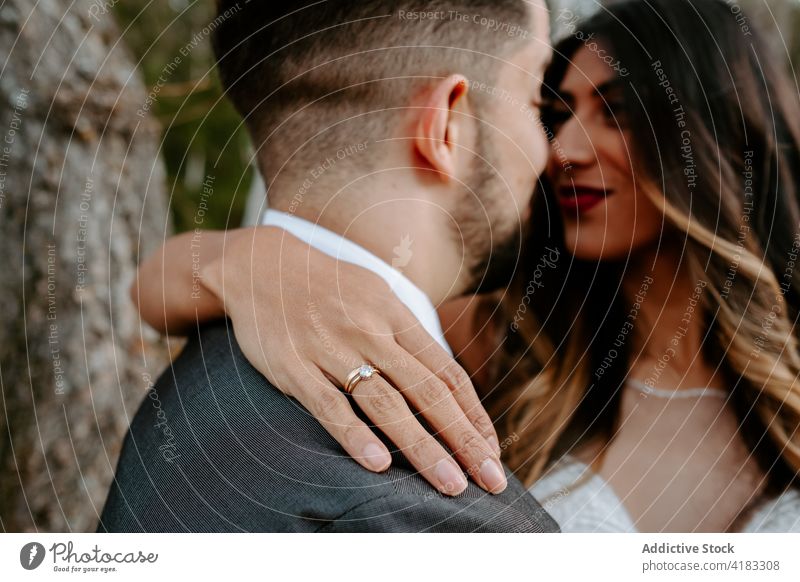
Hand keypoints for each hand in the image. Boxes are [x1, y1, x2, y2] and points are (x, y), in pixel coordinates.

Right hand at [200, 226, 505, 495]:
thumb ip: (408, 337)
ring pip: (385, 403)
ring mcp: (332, 348)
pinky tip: (377, 465)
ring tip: (451, 485)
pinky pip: (327, 405)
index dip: (474, 415)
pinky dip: (354, 435)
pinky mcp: (293, 365)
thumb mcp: (377, 296)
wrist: (263, 264)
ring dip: (422, 447)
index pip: (446, 373)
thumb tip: (444, 381)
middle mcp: (371, 332)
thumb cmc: (329, 288)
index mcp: (395, 316)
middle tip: (492, 481)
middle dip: (463, 439)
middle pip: (427, 391)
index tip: (492, 451)